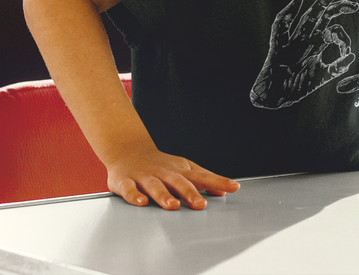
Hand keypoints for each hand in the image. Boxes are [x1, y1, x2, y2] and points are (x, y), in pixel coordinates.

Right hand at [105, 145, 239, 210]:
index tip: (233, 187)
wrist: (128, 151)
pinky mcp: (125, 181)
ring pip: (156, 186)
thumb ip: (203, 180)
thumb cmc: (161, 165)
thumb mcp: (184, 168)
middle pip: (179, 183)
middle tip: (201, 205)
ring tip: (173, 206)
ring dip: (165, 196)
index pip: (202, 176)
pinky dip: (135, 195)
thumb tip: (222, 192)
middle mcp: (164, 173)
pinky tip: (142, 202)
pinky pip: (129, 189)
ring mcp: (145, 176)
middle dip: (190, 193)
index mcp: (180, 171)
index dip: (218, 182)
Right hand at [250, 0, 358, 108]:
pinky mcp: (278, 47)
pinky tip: (297, 2)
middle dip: (337, 8)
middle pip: (323, 17)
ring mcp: (293, 40)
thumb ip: (336, 67)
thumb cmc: (298, 84)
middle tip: (354, 5)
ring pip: (308, 18)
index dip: (344, 38)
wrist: (278, 96)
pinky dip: (287, 14)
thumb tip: (352, 56)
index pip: (333, 31)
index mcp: (317, 44)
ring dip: (320, 4)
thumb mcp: (322, 75)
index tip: (348, 51)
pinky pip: (281, 27)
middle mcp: (307, 38)